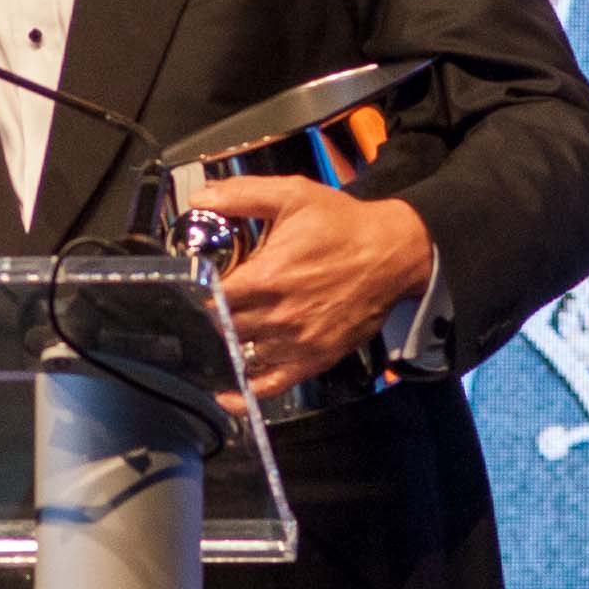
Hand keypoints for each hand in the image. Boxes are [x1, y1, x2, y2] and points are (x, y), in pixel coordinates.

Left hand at [184, 175, 437, 397]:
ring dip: (226, 348)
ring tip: (214, 340)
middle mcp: (279, 315)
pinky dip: (245, 394)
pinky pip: (272, 385)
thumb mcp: (293, 195)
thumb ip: (242, 195)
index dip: (197, 294)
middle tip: (204, 311)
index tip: (194, 288)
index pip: (212, 298)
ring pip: (242, 356)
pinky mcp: (315, 359)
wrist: (394, 253)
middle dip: (211, 319)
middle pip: (223, 329)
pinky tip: (227, 392)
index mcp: (267, 277)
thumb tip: (200, 196)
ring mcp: (297, 342)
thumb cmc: (345, 226)